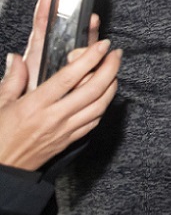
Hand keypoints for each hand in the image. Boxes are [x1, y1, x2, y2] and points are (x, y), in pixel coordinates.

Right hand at [0, 0, 120, 172]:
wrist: (1, 170)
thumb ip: (12, 80)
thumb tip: (16, 59)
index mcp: (35, 105)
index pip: (69, 77)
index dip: (89, 58)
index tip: (102, 45)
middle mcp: (54, 117)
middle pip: (93, 89)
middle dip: (110, 68)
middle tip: (116, 54)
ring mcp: (65, 130)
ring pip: (99, 106)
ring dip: (112, 86)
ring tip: (114, 71)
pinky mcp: (69, 141)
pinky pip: (94, 121)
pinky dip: (103, 106)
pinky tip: (104, 96)